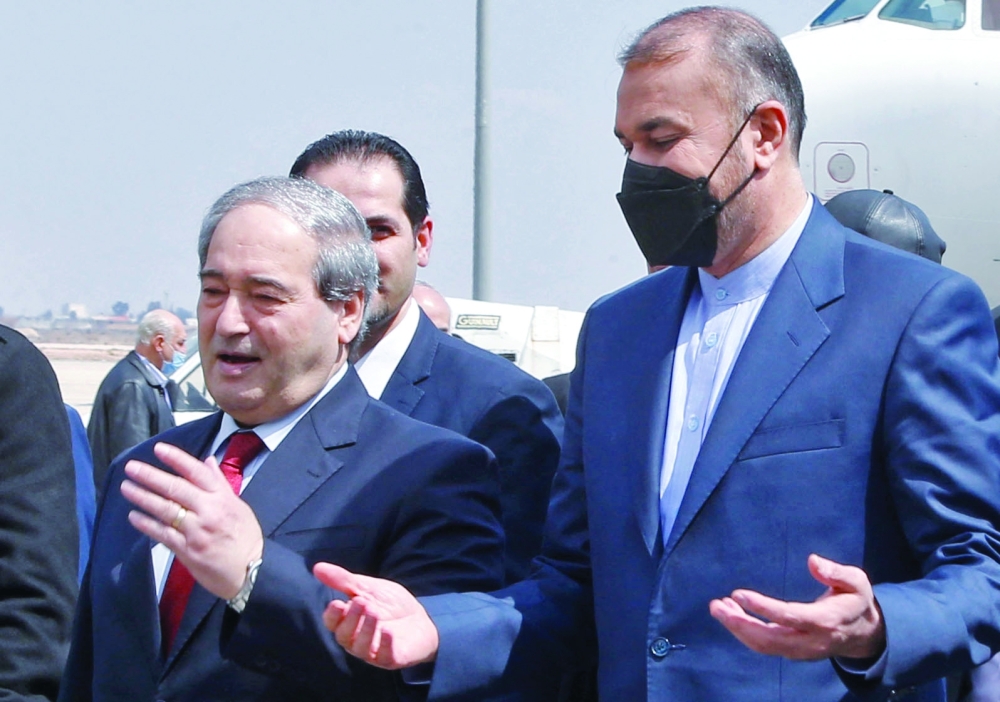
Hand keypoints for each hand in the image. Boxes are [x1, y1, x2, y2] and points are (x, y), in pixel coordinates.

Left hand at [121, 442, 263, 599]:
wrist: (251, 571)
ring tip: (127, 487)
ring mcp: (196, 531)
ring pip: (165, 509)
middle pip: (176, 488)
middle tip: (132, 467)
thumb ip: (219, 483)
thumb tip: (207, 461)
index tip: (159, 449)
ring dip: (143, 497)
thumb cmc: (246, 538)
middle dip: (151, 476)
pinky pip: (162, 534)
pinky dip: (147, 524)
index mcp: (223, 498)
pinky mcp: (187, 550)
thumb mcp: (238, 506)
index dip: (176, 459)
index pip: (196, 472)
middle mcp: (209, 511)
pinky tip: (134, 516)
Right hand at [313, 562, 438, 668]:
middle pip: (344, 636)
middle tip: (362, 602)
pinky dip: (384, 644)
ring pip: (360, 648)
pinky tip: (387, 631)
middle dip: (351, 619)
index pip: (332, 623)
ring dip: (365, 630)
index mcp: (348, 622)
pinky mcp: (391, 658)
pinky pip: (383, 656)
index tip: (338, 603)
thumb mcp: (368, 588)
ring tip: (374, 612)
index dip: (333, 616)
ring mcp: (373, 651)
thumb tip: (317, 567)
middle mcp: (356, 640)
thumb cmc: (391, 604)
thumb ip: (343, 580)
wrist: (421, 617)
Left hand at [709, 553, 885, 660]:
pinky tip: (731, 612)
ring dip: (738, 628)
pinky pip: (765, 646)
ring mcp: (801, 651)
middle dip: (740, 624)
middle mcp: (811, 641)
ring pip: (764, 646)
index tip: (738, 593)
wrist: (863, 635)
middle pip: (770, 639)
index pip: (789, 617)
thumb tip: (812, 560)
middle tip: (716, 605)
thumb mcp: (857, 582)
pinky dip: (745, 631)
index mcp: (826, 621)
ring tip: (718, 607)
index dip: (762, 607)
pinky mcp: (792, 652)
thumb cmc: (855, 601)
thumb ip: (836, 572)